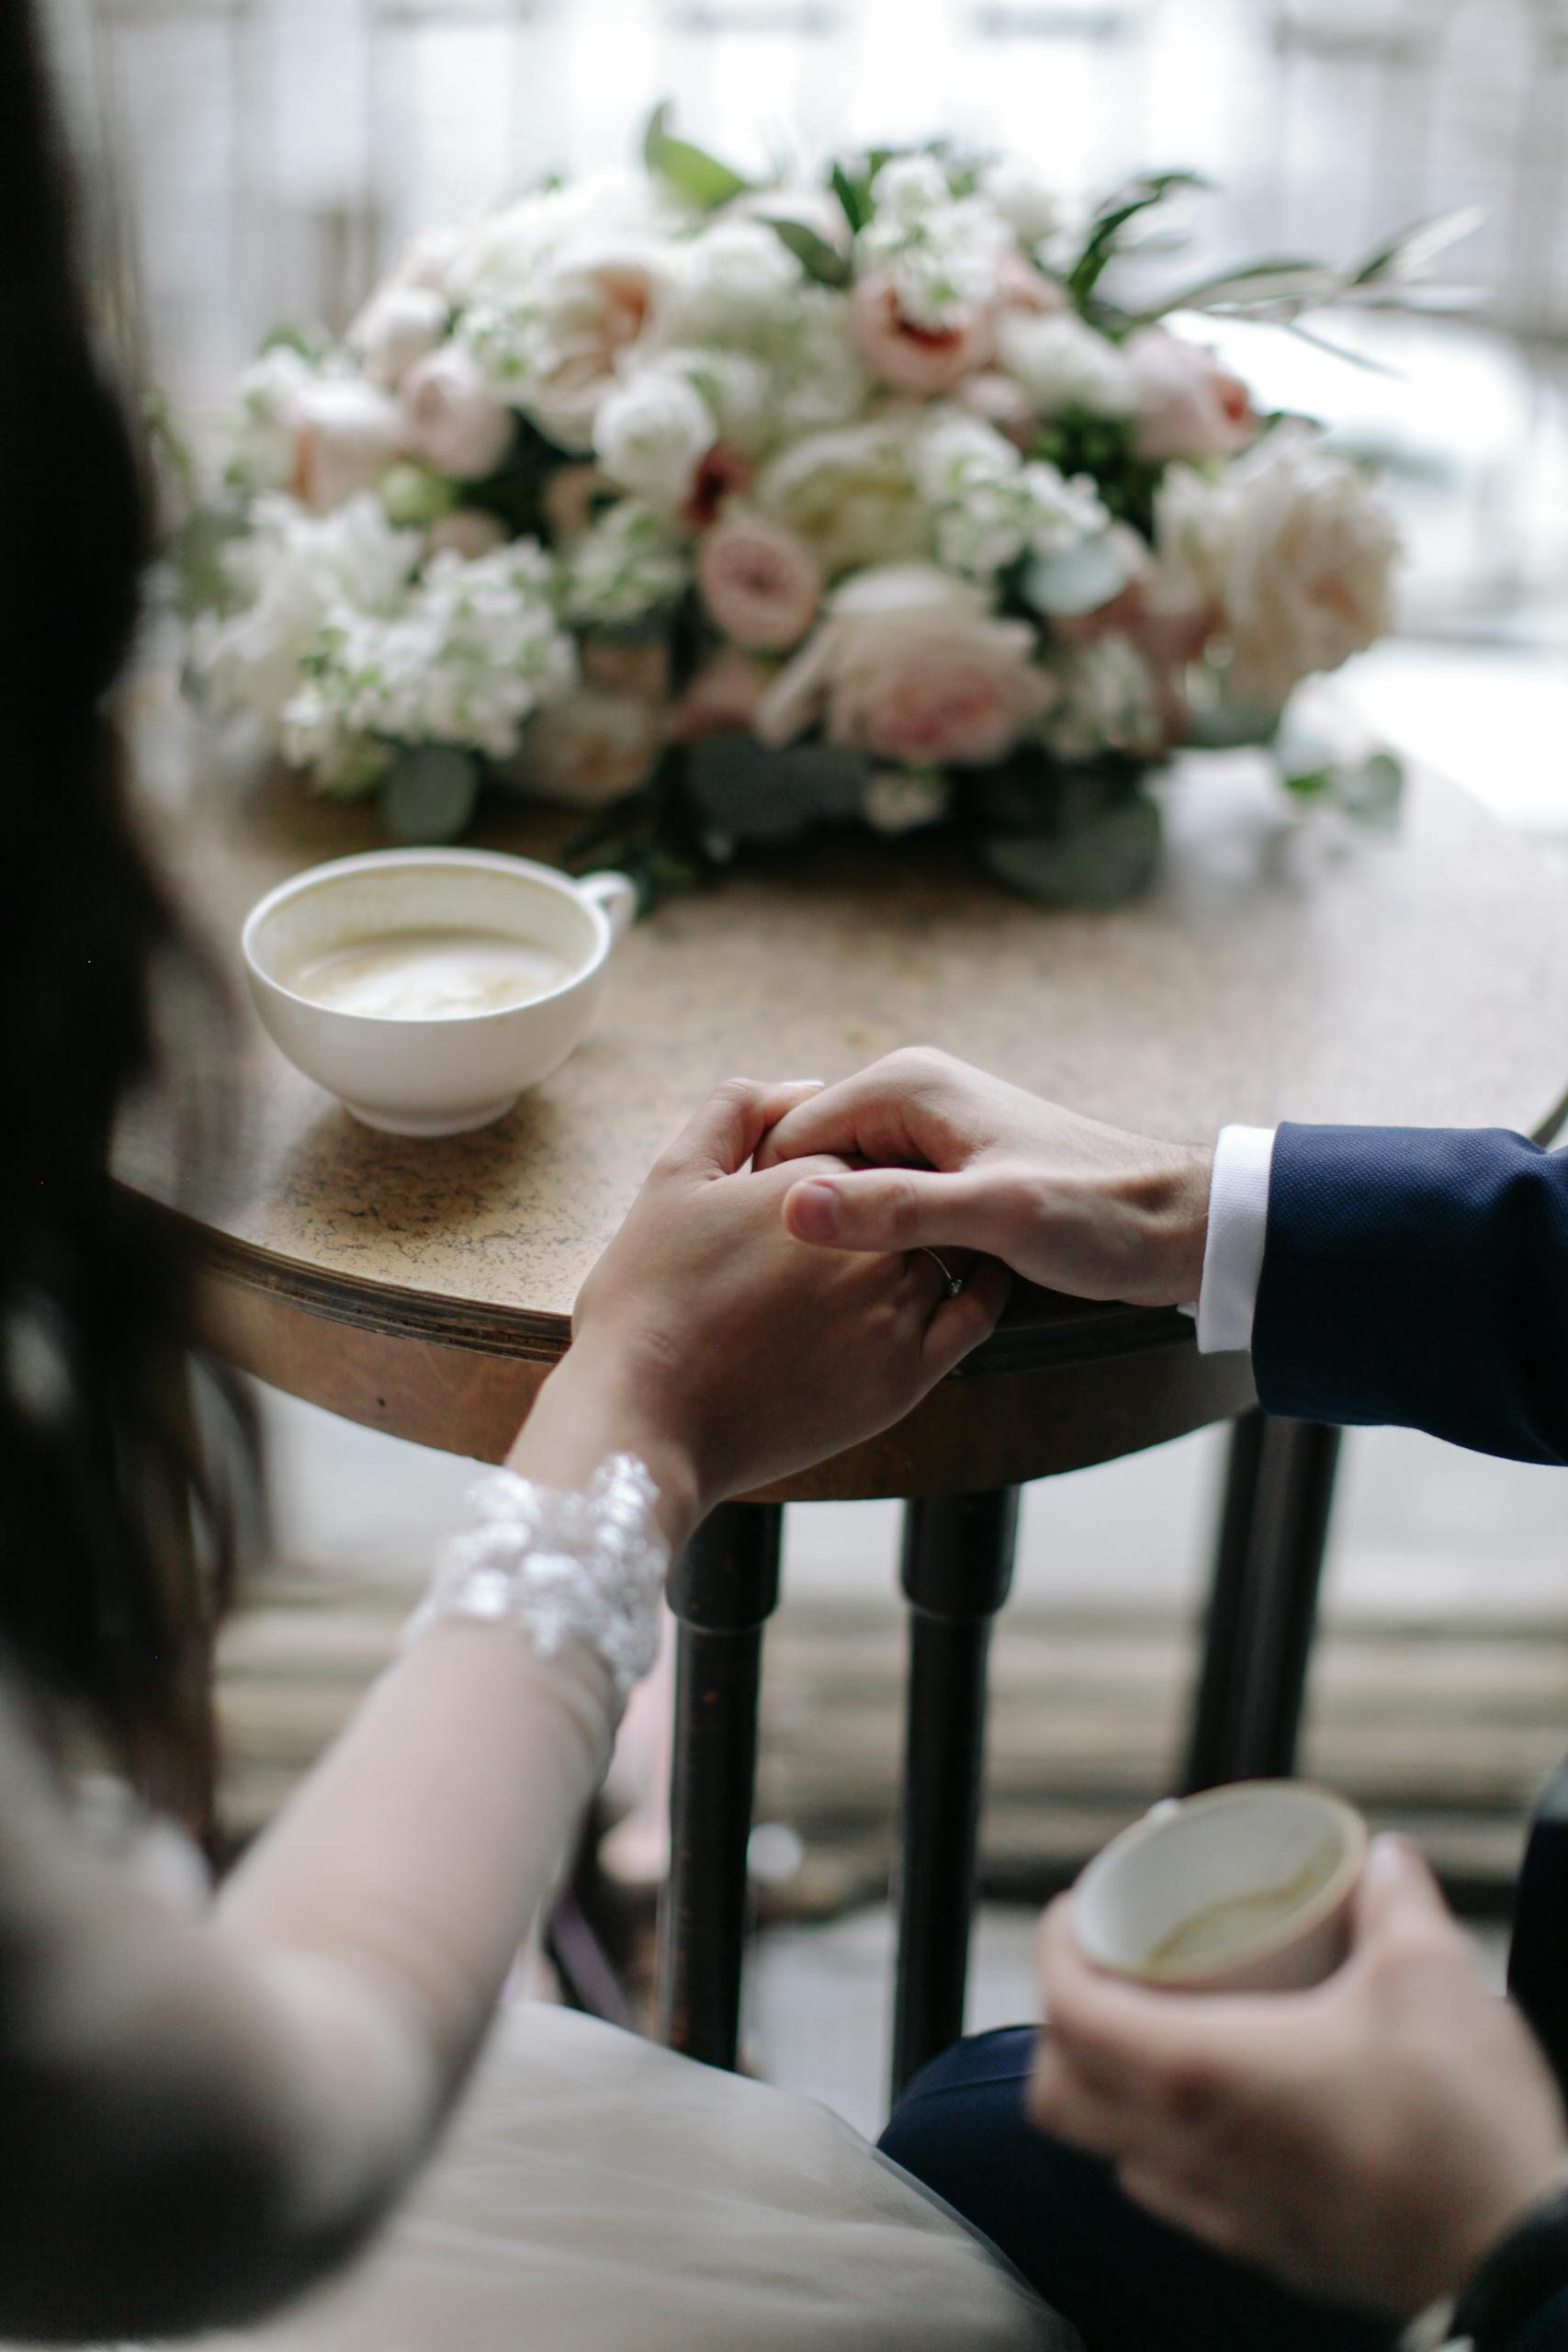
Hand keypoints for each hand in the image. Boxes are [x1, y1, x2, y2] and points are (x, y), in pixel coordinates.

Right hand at [513, 1078, 1009, 1543]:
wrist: (646, 1422)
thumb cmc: (647, 1300)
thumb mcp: (674, 1177)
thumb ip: (735, 1111)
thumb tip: (800, 1085)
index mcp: (819, 1181)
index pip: (848, 1153)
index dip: (821, 1179)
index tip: (792, 1209)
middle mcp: (873, 1238)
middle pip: (900, 1198)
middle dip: (879, 1212)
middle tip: (829, 1247)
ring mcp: (897, 1306)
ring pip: (942, 1251)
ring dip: (928, 1245)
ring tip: (885, 1267)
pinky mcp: (907, 1374)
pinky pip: (972, 1316)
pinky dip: (979, 1289)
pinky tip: (964, 1282)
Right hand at [753, 1048, 1210, 1308]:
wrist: (1176, 1224)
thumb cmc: (1098, 1213)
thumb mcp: (993, 1216)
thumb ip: (893, 1210)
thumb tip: (794, 1206)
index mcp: (905, 1086)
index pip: (788, 1136)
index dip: (772, 1202)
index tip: (771, 1268)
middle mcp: (910, 1097)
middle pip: (810, 1161)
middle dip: (804, 1219)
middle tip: (802, 1290)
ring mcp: (928, 1134)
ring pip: (844, 1187)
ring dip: (840, 1235)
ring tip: (837, 1294)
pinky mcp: (948, 1170)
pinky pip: (880, 1202)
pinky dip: (875, 1239)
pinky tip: (881, 1284)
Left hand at [1032, 1835, 1567, 2318]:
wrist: (1525, 2262)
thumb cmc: (1462, 2128)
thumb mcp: (1428, 1973)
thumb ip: (1394, 1900)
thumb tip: (1380, 1859)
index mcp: (1199, 2073)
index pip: (1068, 2011)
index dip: (1055, 1948)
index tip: (1078, 1909)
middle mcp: (1189, 2151)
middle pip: (1059, 2092)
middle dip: (1061, 2024)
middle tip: (1108, 1969)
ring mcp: (1225, 2214)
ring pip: (1113, 2150)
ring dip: (1111, 2087)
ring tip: (1159, 2029)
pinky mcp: (1270, 2251)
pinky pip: (1177, 2197)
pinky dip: (1166, 2146)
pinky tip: (1221, 2109)